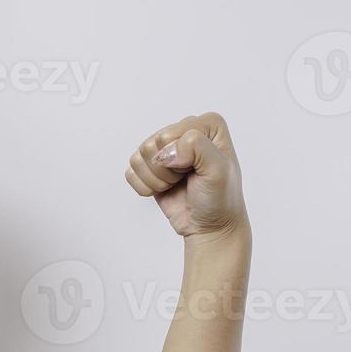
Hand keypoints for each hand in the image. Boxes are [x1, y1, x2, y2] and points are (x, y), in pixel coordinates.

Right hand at [124, 111, 249, 240]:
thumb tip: (166, 152)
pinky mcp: (150, 166)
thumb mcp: (218, 170)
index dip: (179, 158)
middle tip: (185, 179)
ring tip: (176, 184)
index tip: (197, 171)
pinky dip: (145, 187)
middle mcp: (184, 131)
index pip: (169, 134)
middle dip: (166, 170)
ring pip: (138, 157)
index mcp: (206, 125)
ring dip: (156, 179)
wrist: (210, 226)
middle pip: (151, 145)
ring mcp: (166, 148)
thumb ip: (197, 148)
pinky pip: (131, 171)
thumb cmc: (219, 199)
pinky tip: (164, 190)